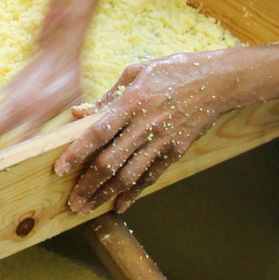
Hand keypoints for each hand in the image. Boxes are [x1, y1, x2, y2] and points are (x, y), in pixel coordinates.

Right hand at [0, 45, 82, 157]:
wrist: (57, 49)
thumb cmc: (70, 78)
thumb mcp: (76, 103)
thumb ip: (69, 125)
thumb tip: (70, 148)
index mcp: (40, 112)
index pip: (21, 142)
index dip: (10, 159)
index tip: (0, 173)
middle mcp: (20, 106)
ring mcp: (7, 98)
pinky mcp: (2, 91)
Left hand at [54, 51, 231, 214]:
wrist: (218, 81)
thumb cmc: (173, 71)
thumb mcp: (137, 72)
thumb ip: (106, 97)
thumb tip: (78, 114)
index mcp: (133, 101)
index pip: (98, 132)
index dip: (77, 152)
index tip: (59, 169)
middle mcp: (146, 125)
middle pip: (111, 162)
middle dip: (88, 185)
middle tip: (72, 202)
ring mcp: (163, 141)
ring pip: (129, 175)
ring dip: (106, 195)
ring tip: (88, 207)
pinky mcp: (176, 151)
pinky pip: (151, 176)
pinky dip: (134, 193)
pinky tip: (120, 204)